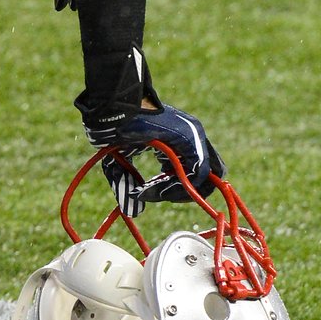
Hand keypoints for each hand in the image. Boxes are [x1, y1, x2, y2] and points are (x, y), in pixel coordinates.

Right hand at [87, 102, 224, 205]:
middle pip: (207, 178)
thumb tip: (132, 211)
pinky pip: (198, 173)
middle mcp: (192, 139)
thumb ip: (127, 183)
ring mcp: (194, 137)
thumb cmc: (115, 129)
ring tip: (157, 191)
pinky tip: (157, 185)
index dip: (174, 191)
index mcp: (179, 142)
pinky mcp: (192, 138)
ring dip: (182, 192)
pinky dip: (180, 186)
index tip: (148, 193)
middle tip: (160, 194)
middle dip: (184, 193)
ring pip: (205, 179)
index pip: (194, 174)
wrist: (112, 108)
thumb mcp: (120, 161)